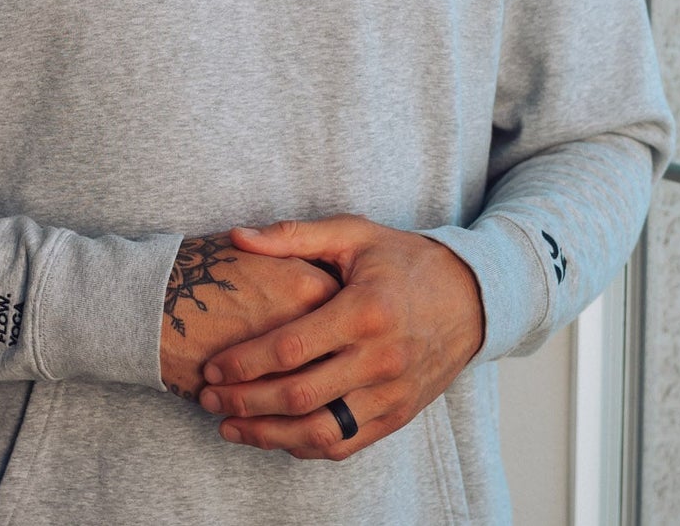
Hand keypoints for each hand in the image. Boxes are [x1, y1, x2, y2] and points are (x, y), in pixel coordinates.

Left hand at [195, 215, 483, 460]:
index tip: (211, 365)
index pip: (291, 348)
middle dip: (245, 402)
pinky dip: (304, 445)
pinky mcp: (398, 415)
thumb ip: (293, 236)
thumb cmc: (404, 260)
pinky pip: (345, 444)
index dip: (244, 361)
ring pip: (320, 430)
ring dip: (268, 435)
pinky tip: (273, 435)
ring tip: (229, 426)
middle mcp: (380, 358)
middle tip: (208, 398)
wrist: (471, 297)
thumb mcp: (354, 234)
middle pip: (299, 395)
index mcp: (364, 310)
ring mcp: (392, 393)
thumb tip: (236, 236)